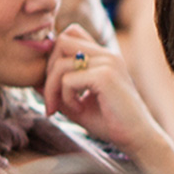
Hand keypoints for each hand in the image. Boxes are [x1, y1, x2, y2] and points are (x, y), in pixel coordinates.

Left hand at [41, 24, 173, 173]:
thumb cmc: (112, 123)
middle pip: (61, 41)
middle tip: (50, 98)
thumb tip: (34, 82)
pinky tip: (77, 110)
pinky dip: (65, 97)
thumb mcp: (79, 104)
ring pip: (60, 62)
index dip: (55, 54)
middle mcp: (107, 55)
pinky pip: (68, 80)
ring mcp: (108, 63)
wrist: (139, 139)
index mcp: (105, 57)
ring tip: (60, 108)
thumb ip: (59, 91)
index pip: (71, 34)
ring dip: (52, 88)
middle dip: (48, 70)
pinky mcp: (105, 77)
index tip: (54, 83)